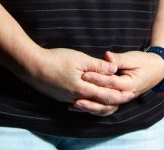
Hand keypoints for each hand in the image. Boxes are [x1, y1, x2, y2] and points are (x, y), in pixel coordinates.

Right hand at [19, 47, 135, 115]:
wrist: (31, 66)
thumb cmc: (56, 59)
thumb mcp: (79, 58)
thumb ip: (98, 65)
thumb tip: (114, 69)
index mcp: (83, 88)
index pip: (107, 94)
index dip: (120, 94)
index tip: (131, 93)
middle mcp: (76, 97)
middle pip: (99, 103)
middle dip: (114, 101)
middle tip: (126, 98)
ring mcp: (67, 99)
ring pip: (88, 104)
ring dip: (101, 102)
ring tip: (110, 99)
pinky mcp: (60, 97)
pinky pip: (78, 102)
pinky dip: (87, 102)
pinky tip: (88, 98)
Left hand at [74, 50, 163, 113]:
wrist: (157, 70)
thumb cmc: (144, 62)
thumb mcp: (133, 58)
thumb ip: (119, 59)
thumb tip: (107, 56)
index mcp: (130, 85)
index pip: (111, 83)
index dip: (97, 79)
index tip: (84, 74)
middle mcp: (126, 95)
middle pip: (107, 100)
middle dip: (91, 99)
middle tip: (75, 96)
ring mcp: (122, 99)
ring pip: (105, 107)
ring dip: (90, 107)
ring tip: (74, 105)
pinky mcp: (118, 99)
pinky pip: (105, 106)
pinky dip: (93, 107)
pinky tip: (80, 105)